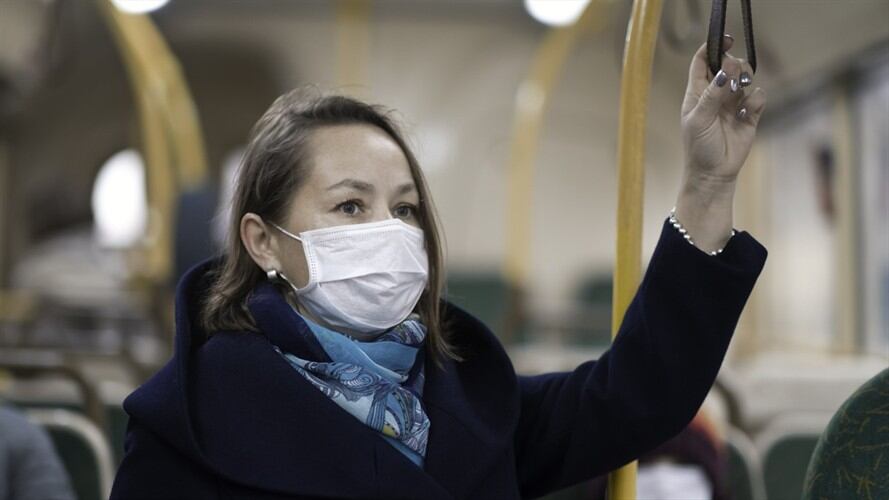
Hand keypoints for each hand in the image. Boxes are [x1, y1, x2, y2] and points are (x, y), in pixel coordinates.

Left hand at [674, 36, 766, 252]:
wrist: (713, 174)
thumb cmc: (698, 147)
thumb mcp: (699, 119)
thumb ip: (712, 94)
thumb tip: (724, 71)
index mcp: (698, 92)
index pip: (703, 62)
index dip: (713, 48)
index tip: (726, 41)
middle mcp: (716, 94)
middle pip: (729, 66)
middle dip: (735, 66)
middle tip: (735, 75)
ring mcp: (734, 104)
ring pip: (746, 79)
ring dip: (746, 81)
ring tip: (741, 93)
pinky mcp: (750, 115)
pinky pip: (759, 98)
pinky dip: (756, 101)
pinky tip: (747, 115)